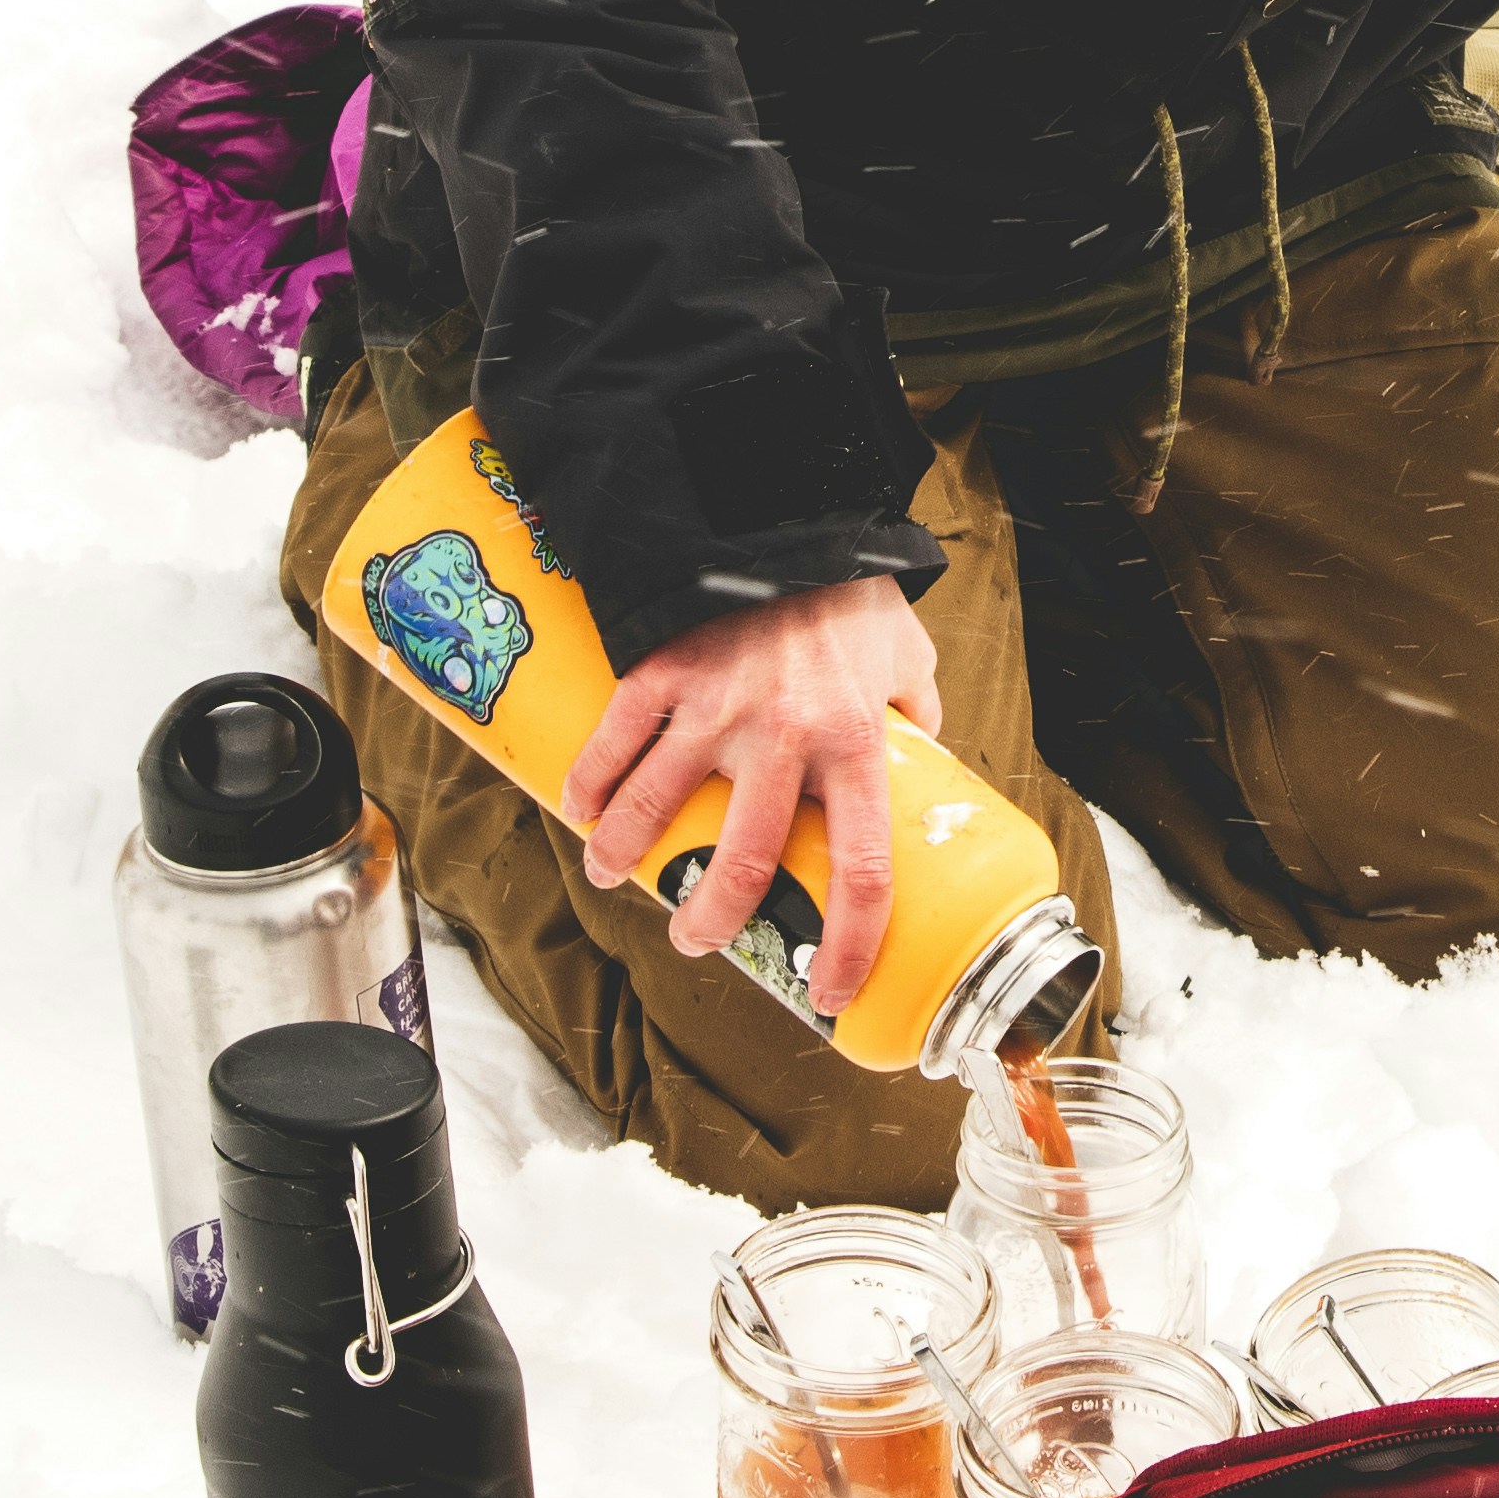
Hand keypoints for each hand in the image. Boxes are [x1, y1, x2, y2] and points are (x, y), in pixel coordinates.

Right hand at [572, 576, 943, 983]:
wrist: (790, 509)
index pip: (864, 871)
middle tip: (694, 939)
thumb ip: (916, 715)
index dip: (851, 944)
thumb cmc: (851, 590)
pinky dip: (588, 783)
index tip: (830, 987)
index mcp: (857, 744)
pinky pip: (614, 741)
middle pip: (740, 862)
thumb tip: (919, 762)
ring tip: (611, 875)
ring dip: (627, 856)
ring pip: (656, 809)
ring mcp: (715, 707)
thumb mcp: (907, 656)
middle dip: (710, 920)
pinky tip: (579, 807)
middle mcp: (784, 738)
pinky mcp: (664, 672)